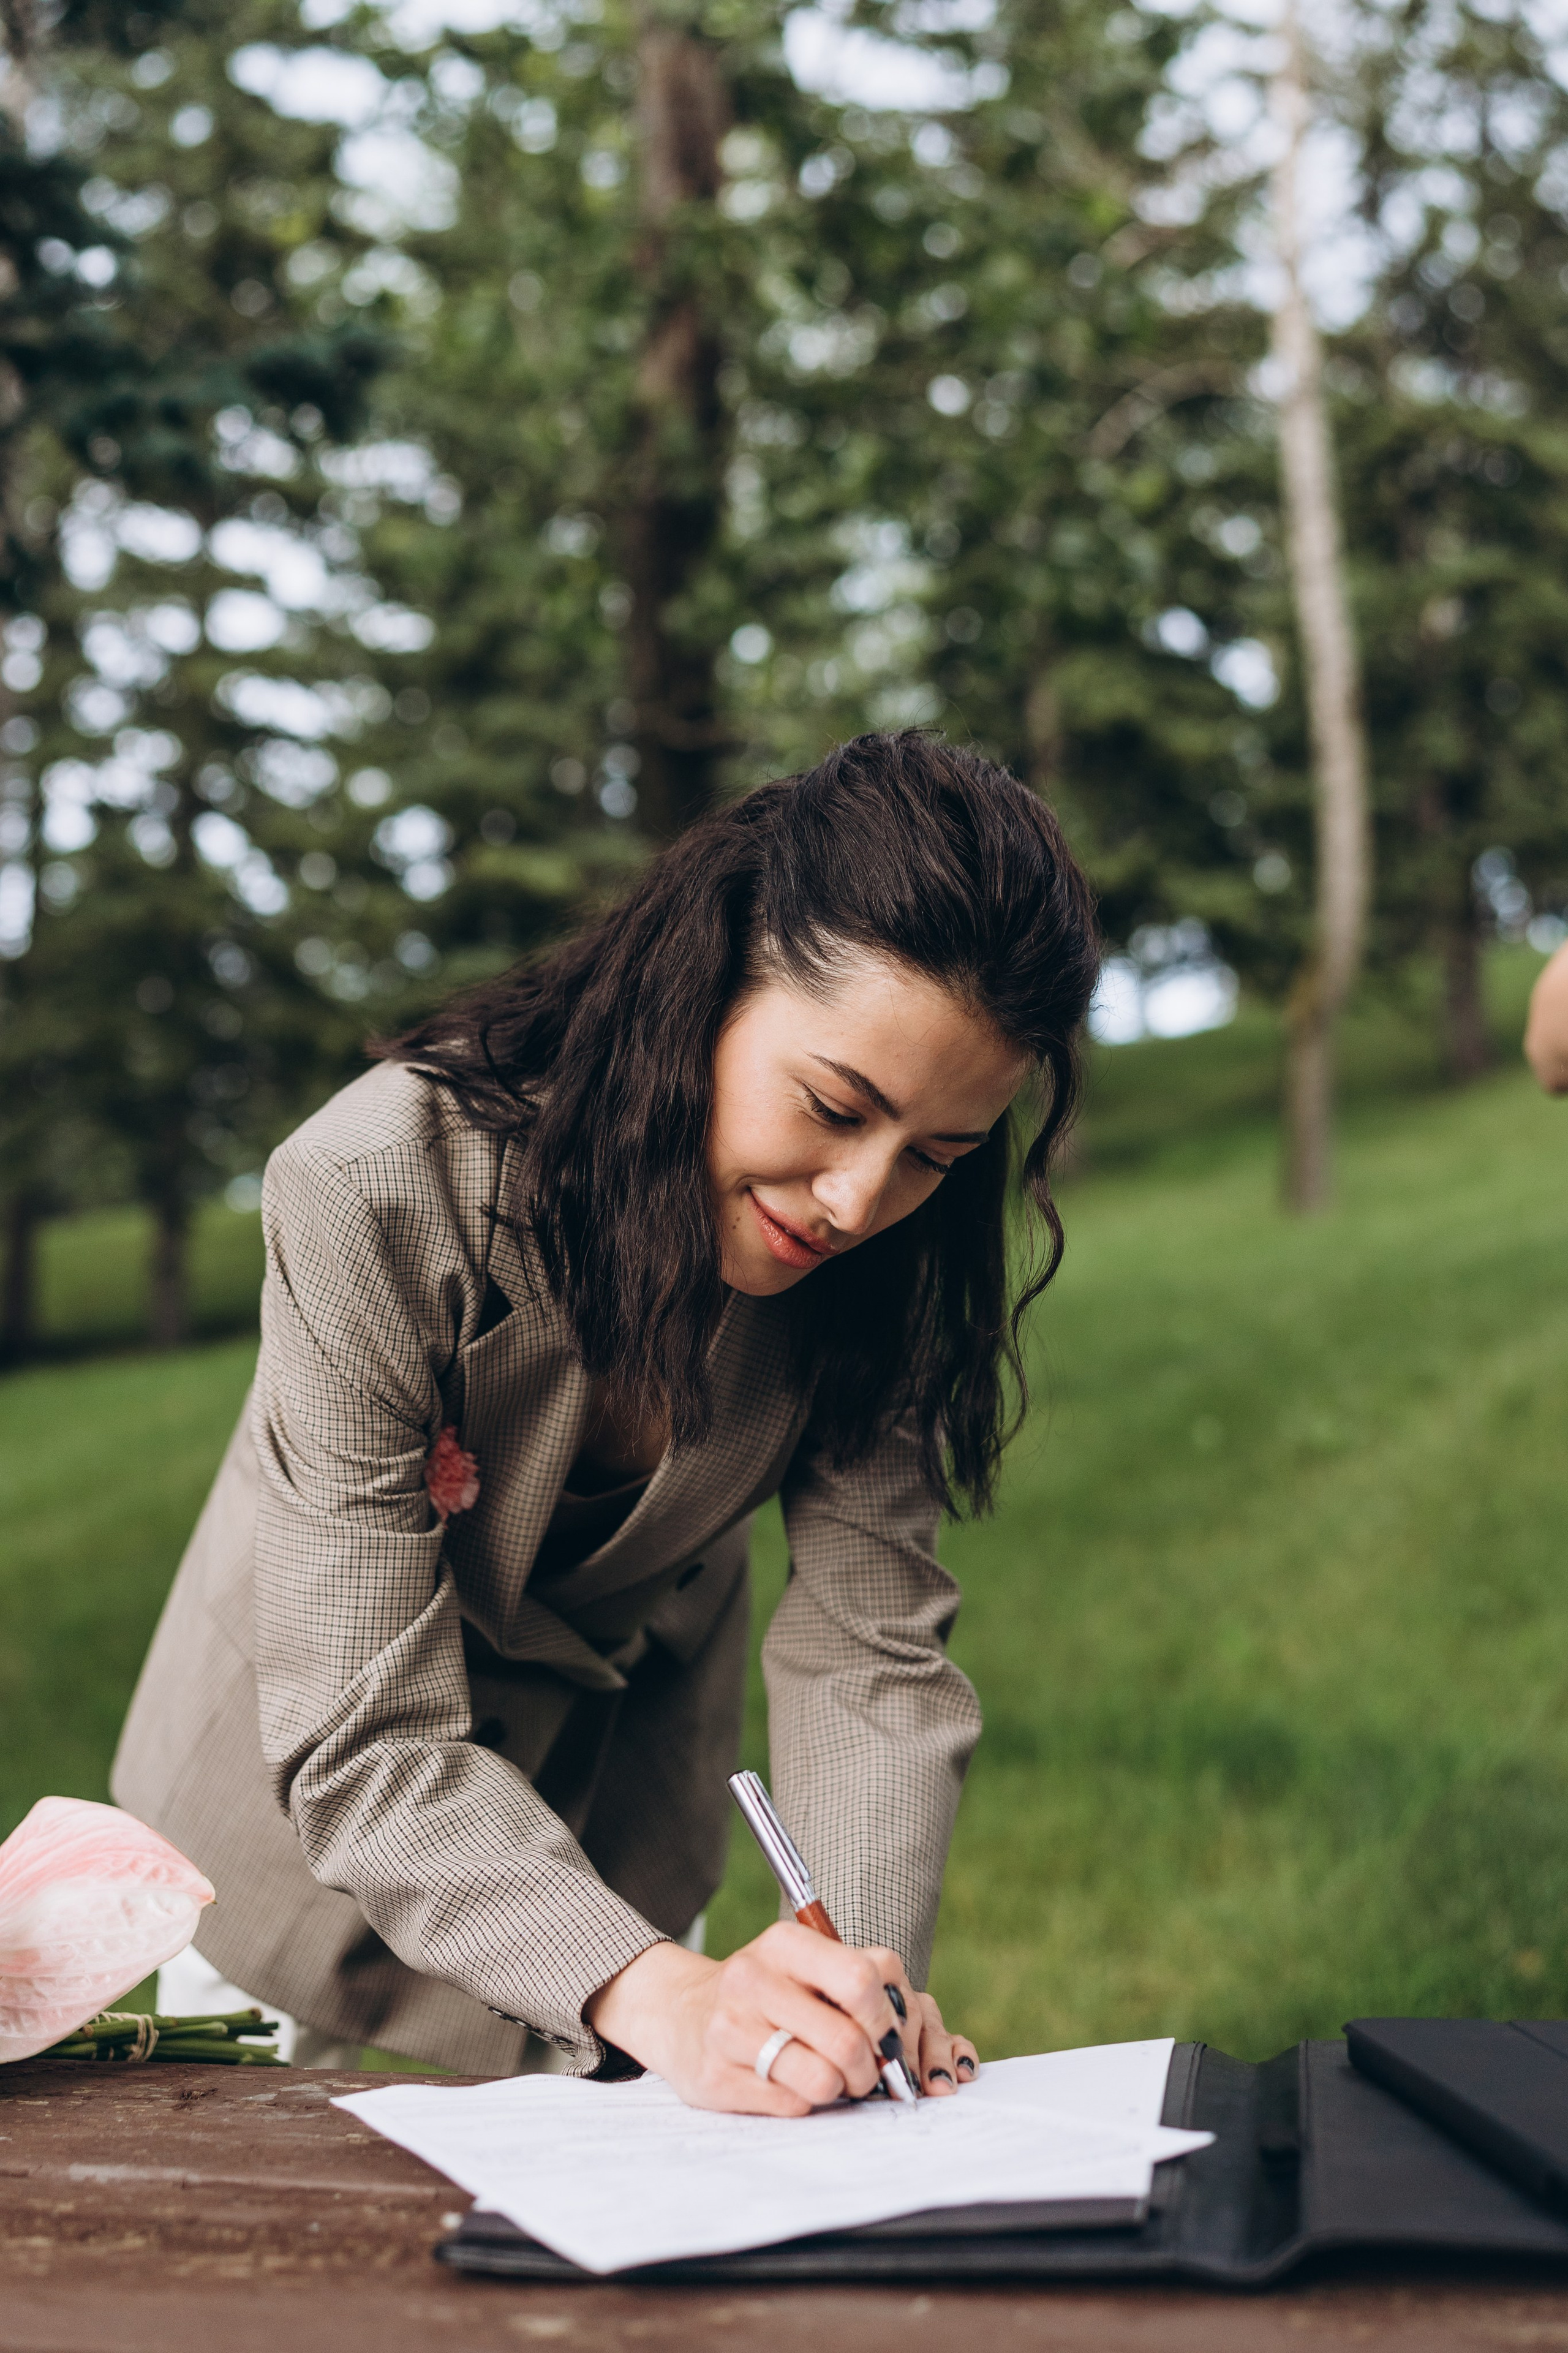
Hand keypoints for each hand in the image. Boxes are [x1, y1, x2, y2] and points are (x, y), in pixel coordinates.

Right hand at [584, 1921, 975, 2113]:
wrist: (684, 2014)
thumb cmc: (772, 1994)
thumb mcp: (811, 1968)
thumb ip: (869, 1987)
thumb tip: (911, 2042)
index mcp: (785, 1944)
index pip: (864, 1978)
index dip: (892, 2018)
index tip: (890, 2035)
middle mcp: (753, 1980)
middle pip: (849, 2040)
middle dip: (872, 2067)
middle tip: (866, 2071)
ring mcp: (730, 2030)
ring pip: (824, 2080)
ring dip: (841, 2090)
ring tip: (830, 2079)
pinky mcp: (716, 2078)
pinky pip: (792, 2106)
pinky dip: (805, 2102)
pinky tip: (789, 2084)